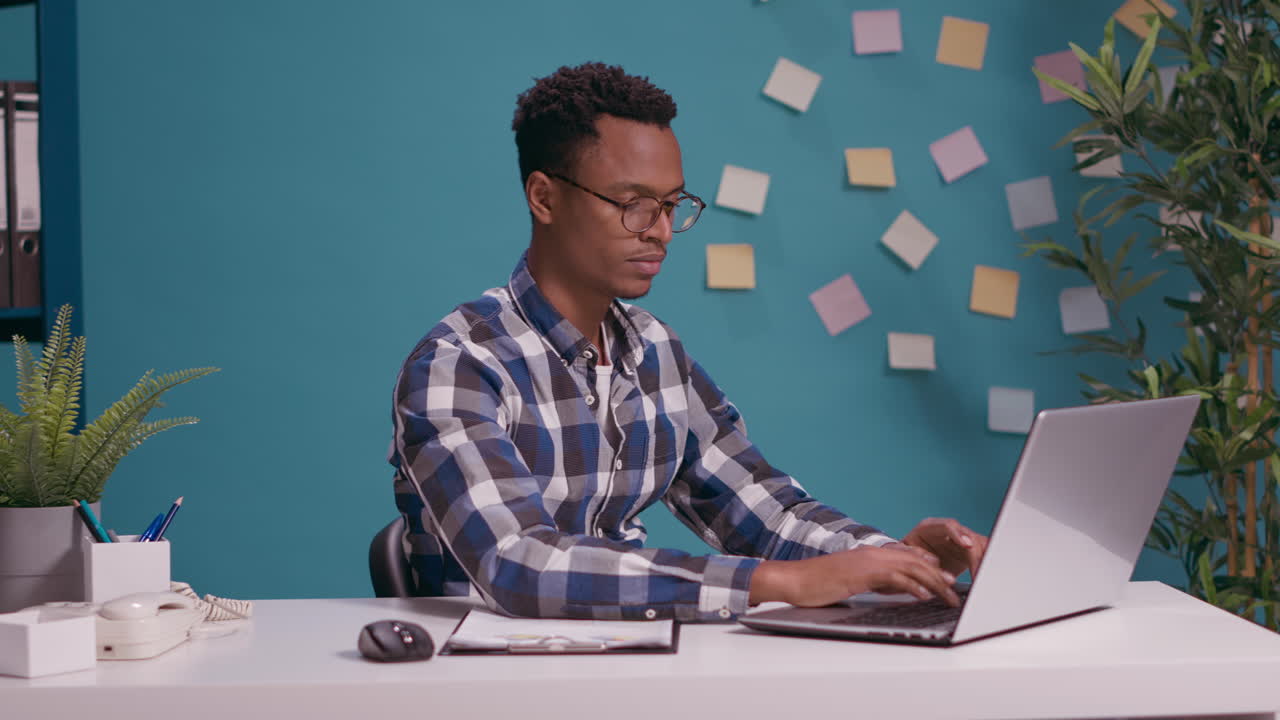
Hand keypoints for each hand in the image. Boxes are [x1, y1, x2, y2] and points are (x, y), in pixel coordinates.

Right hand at [748, 545, 960, 607]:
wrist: (795, 580)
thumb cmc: (817, 583)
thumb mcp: (849, 580)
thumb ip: (870, 581)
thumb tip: (887, 588)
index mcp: (868, 554)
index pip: (904, 554)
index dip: (926, 562)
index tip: (941, 572)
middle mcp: (871, 553)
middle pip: (913, 560)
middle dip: (937, 573)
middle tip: (953, 585)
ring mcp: (868, 562)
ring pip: (910, 567)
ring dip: (932, 581)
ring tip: (948, 592)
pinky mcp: (863, 573)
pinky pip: (895, 578)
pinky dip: (913, 586)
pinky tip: (925, 595)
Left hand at [901, 517, 987, 578]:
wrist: (909, 561)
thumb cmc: (905, 556)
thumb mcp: (905, 554)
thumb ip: (913, 555)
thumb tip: (920, 561)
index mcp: (929, 527)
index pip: (948, 526)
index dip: (958, 535)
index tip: (966, 546)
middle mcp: (947, 530)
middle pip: (968, 536)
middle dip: (976, 553)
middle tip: (979, 570)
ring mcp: (959, 540)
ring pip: (978, 545)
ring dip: (983, 560)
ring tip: (983, 576)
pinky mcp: (967, 551)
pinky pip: (981, 554)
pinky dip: (984, 565)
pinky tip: (986, 576)